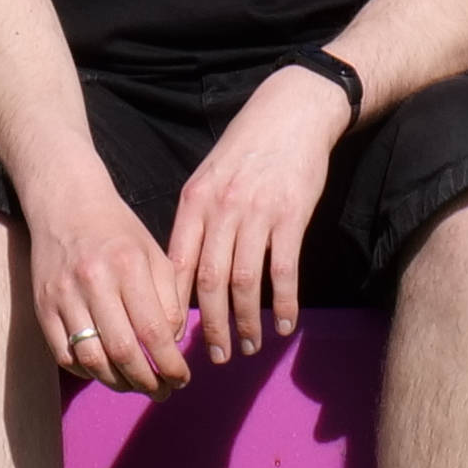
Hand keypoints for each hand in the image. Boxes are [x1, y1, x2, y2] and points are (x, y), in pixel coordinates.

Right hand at [29, 186, 194, 395]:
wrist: (65, 203)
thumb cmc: (117, 231)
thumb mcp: (153, 253)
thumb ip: (169, 298)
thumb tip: (170, 345)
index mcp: (128, 265)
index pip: (154, 330)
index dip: (171, 364)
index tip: (182, 379)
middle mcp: (94, 280)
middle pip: (123, 351)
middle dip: (147, 381)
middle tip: (162, 391)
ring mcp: (63, 295)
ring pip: (92, 359)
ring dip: (118, 383)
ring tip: (135, 385)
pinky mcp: (42, 307)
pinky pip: (64, 355)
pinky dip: (87, 372)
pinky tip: (104, 372)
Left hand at [163, 69, 346, 359]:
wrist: (292, 111)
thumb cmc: (247, 147)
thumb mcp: (208, 177)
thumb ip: (196, 221)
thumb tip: (183, 272)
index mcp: (194, 202)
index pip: (176, 266)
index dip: (175, 307)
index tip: (175, 337)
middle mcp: (221, 210)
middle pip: (209, 282)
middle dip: (211, 326)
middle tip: (214, 356)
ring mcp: (256, 213)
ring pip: (245, 283)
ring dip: (246, 322)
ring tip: (248, 347)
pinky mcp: (291, 216)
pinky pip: (284, 271)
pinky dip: (285, 303)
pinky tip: (286, 325)